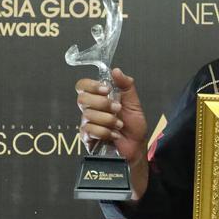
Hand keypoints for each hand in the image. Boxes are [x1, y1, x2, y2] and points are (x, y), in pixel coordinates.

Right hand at [75, 68, 149, 198]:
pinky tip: (114, 135)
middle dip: (102, 103)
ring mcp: (87, 123)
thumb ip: (127, 86)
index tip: (106, 89)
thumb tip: (116, 70)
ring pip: (88, 115)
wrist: (137, 148)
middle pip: (82, 99)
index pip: (82, 86)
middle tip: (117, 109)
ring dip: (108, 119)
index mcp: (100, 98)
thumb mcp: (134, 104)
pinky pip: (89, 129)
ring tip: (119, 125)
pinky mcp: (87, 138)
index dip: (91, 85)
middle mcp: (91, 109)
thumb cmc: (134, 127)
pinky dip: (105, 131)